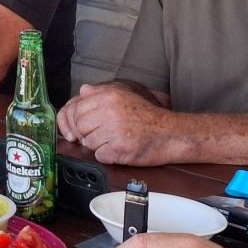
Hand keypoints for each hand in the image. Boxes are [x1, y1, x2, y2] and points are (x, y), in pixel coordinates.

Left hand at [57, 82, 172, 164]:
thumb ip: (100, 92)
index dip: (80, 121)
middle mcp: (109, 111)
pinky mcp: (120, 149)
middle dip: (88, 134)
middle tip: (103, 136)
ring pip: (88, 143)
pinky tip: (119, 150)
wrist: (171, 133)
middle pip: (80, 127)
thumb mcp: (125, 96)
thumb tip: (82, 90)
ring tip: (114, 142)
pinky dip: (107, 156)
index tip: (89, 126)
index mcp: (108, 97)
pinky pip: (100, 156)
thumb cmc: (147, 116)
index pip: (76, 110)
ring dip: (99, 146)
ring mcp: (114, 131)